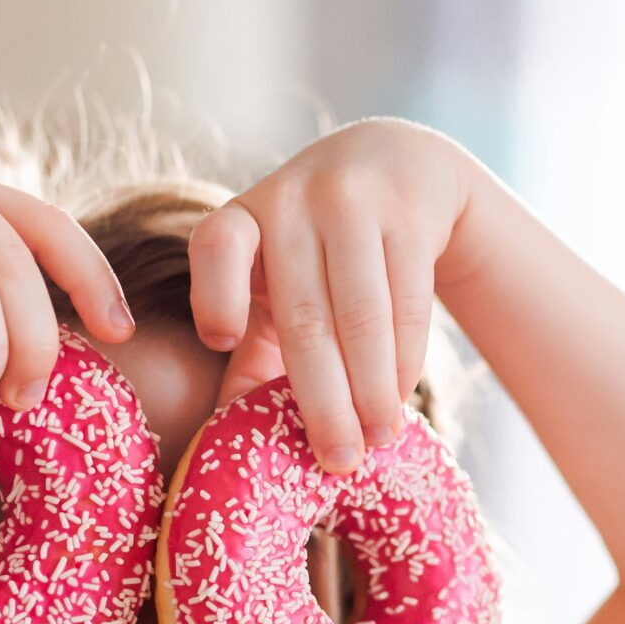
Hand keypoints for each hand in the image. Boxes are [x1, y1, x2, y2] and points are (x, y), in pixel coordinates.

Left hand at [189, 118, 479, 471]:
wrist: (398, 162)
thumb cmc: (320, 246)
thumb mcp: (277, 281)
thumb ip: (251, 348)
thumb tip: (224, 435)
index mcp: (242, 218)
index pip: (217, 247)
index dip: (215, 293)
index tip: (219, 341)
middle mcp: (292, 201)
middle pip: (305, 315)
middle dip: (323, 399)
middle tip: (338, 461)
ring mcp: (353, 201)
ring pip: (362, 316)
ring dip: (372, 389)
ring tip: (377, 439)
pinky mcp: (409, 212)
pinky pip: (407, 302)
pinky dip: (404, 360)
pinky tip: (400, 398)